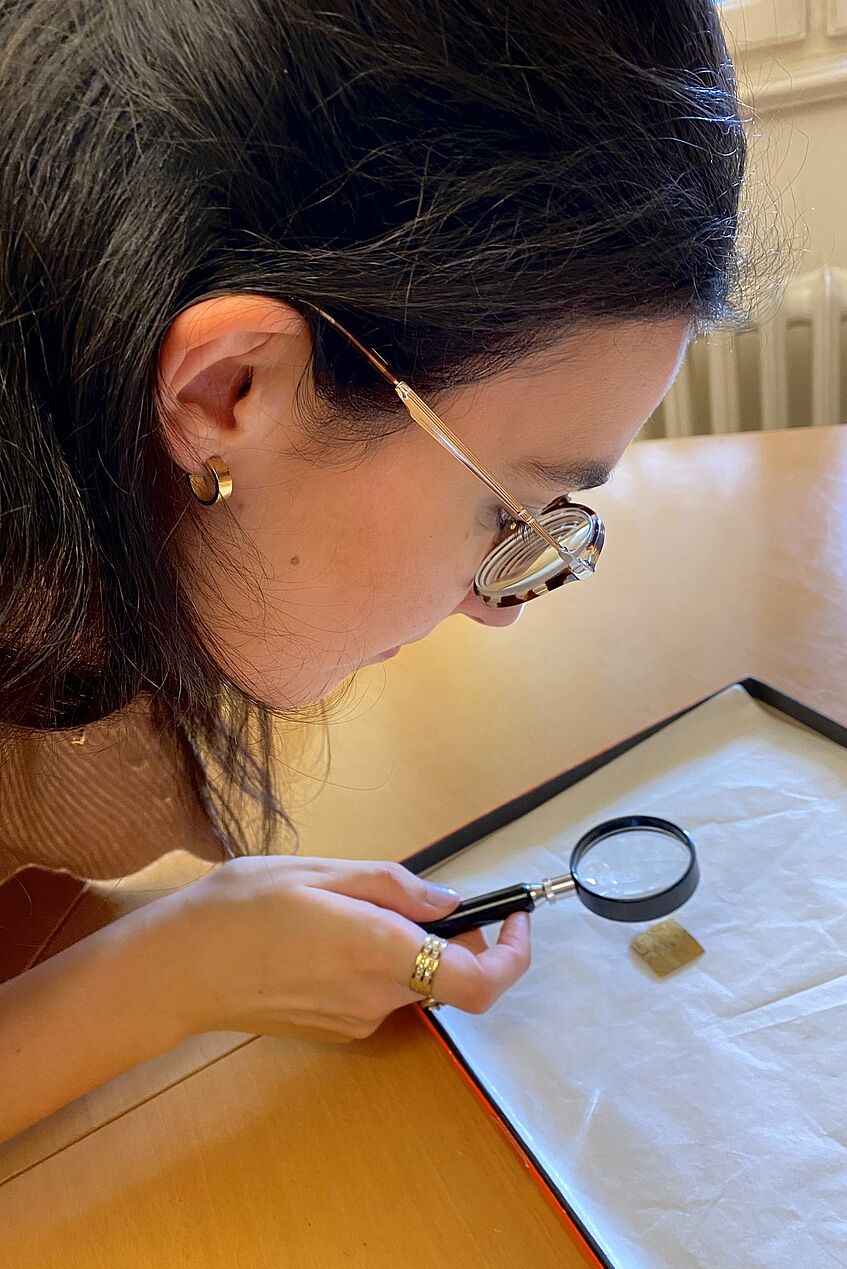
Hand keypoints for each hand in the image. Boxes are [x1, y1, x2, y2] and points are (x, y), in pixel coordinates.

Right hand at [164, 856, 530, 1042]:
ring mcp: (356, 1021)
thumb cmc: (241, 909)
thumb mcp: (320, 872)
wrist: (178, 969)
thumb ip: (394, 887)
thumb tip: (449, 903)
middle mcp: (376, 998)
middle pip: (447, 975)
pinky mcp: (335, 1031)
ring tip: (351, 907)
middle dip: (450, 937)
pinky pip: (379, 994)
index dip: (513, 955)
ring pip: (412, 982)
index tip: (514, 918)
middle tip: (415, 896)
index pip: (480, 982)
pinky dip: (377, 964)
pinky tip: (329, 936)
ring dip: (408, 948)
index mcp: (378, 951)